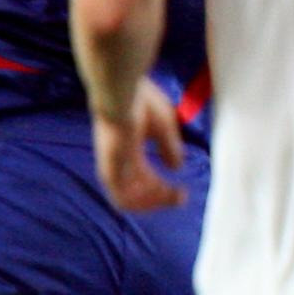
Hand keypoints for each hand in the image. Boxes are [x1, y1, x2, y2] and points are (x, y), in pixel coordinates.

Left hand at [92, 81, 187, 212]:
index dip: (163, 189)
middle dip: (160, 199)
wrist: (120, 92)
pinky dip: (141, 202)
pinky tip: (160, 194)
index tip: (183, 192)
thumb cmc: (141, 101)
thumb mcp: (164, 126)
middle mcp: (118, 161)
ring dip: (151, 203)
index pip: (144, 177)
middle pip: (137, 191)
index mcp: (128, 149)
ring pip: (127, 198)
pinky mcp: (110, 168)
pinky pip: (120, 197)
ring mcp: (112, 165)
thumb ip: (170, 148)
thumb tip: (176, 168)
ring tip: (171, 197)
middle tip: (181, 197)